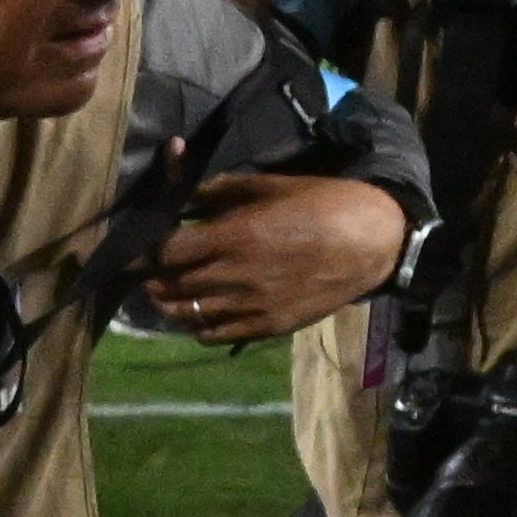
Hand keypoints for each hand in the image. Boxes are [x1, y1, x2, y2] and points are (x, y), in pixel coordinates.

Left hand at [142, 171, 413, 344]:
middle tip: (149, 269)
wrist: (373, 239)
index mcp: (235, 236)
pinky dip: (197, 325)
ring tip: (166, 290)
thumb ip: (217, 188)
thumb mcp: (268, 186)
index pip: (167, 251)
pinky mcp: (268, 327)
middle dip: (154, 276)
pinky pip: (213, 335)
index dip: (149, 249)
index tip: (143, 244)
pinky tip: (199, 312)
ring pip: (186, 315)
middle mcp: (237, 276)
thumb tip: (179, 181)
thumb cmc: (321, 203)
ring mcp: (252, 306)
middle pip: (171, 285)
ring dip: (169, 303)